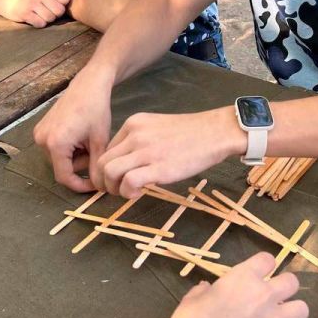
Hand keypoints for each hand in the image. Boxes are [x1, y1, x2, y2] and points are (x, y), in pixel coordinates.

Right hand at [0, 0, 78, 27]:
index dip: (62, 4)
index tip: (54, 3)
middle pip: (59, 10)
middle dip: (55, 13)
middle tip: (47, 10)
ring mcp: (31, 3)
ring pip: (51, 18)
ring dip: (47, 19)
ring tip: (39, 14)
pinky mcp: (24, 13)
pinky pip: (41, 24)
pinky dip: (39, 23)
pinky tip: (33, 18)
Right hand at [33, 69, 111, 192]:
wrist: (88, 85)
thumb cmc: (96, 110)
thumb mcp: (99, 141)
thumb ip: (96, 166)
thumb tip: (98, 186)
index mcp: (56, 144)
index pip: (64, 177)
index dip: (80, 185)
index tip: (94, 185)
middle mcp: (42, 140)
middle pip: (61, 167)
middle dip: (80, 164)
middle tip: (94, 150)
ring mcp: (39, 133)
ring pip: (58, 158)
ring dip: (74, 156)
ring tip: (88, 139)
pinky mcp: (40, 128)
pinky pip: (55, 147)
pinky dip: (68, 147)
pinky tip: (79, 134)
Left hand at [95, 108, 243, 197]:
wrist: (215, 132)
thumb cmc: (190, 134)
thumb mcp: (157, 128)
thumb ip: (139, 141)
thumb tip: (127, 163)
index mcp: (133, 124)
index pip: (105, 150)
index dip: (106, 169)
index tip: (117, 179)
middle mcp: (134, 135)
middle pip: (101, 163)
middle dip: (104, 182)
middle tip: (116, 191)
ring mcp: (145, 150)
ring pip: (109, 172)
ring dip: (113, 189)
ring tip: (126, 193)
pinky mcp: (158, 167)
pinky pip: (128, 182)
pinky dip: (128, 192)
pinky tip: (139, 193)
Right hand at [140, 253, 308, 317]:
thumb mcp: (191, 300)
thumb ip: (204, 291)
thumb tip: (206, 288)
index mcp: (243, 278)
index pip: (268, 259)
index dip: (264, 266)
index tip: (258, 275)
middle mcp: (264, 296)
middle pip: (292, 282)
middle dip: (285, 288)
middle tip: (273, 298)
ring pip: (302, 310)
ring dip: (293, 314)